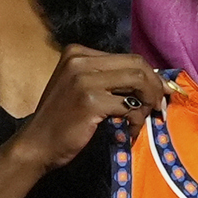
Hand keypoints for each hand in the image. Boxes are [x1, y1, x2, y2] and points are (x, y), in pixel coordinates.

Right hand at [11, 45, 167, 172]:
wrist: (36, 145)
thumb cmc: (61, 120)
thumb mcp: (80, 88)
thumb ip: (108, 79)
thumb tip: (151, 80)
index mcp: (77, 52)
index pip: (127, 57)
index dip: (151, 75)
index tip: (161, 92)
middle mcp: (79, 60)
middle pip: (136, 64)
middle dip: (156, 85)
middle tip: (160, 106)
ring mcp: (84, 79)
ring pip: (137, 80)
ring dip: (148, 101)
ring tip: (146, 118)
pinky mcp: (90, 101)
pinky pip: (129, 107)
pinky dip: (136, 120)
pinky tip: (130, 132)